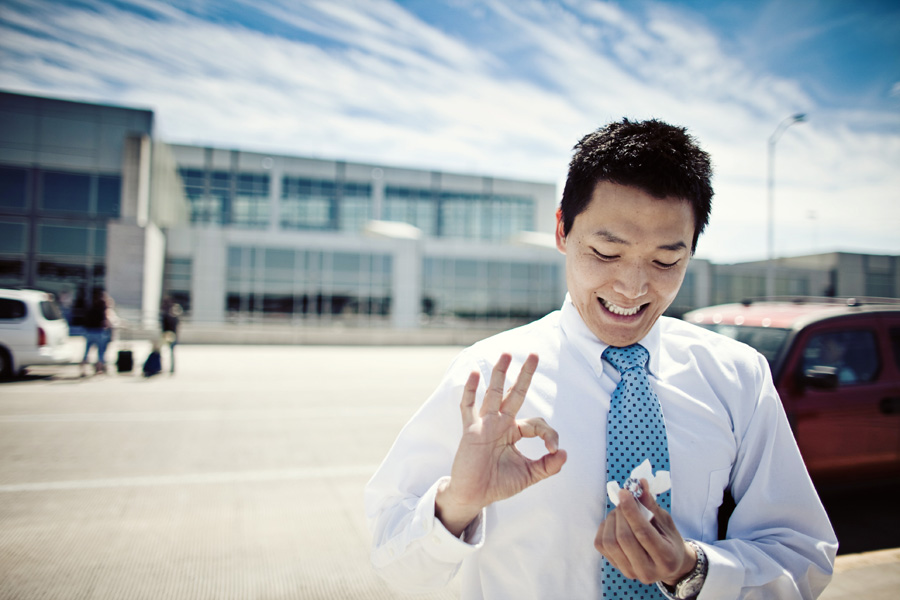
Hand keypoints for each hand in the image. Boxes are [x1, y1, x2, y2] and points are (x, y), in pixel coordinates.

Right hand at [435, 353, 567, 535]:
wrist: (474, 495)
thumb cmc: (498, 484)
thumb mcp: (529, 475)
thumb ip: (548, 466)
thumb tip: (565, 453)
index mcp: (514, 432)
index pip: (537, 423)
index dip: (549, 433)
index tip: (553, 449)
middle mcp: (500, 423)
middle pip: (515, 394)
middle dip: (525, 375)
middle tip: (534, 355)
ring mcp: (484, 424)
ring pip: (493, 394)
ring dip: (500, 374)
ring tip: (506, 354)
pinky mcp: (470, 431)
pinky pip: (468, 407)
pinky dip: (470, 391)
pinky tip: (473, 374)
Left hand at [594, 479, 695, 585]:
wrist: (670, 564)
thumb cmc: (669, 539)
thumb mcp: (665, 521)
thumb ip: (650, 504)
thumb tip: (639, 483)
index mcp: (666, 558)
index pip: (643, 533)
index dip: (631, 510)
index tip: (624, 492)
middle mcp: (648, 571)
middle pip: (624, 538)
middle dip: (621, 513)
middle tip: (624, 501)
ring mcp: (631, 573)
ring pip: (610, 542)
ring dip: (611, 520)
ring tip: (620, 512)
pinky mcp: (618, 569)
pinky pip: (601, 545)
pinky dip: (604, 528)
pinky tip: (614, 523)